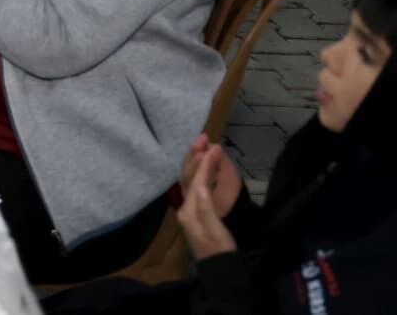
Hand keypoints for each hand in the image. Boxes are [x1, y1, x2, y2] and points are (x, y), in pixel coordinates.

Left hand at [178, 143, 240, 259]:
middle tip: (204, 137)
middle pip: (188, 176)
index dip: (205, 163)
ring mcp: (190, 210)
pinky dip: (199, 173)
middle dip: (195, 156)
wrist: (220, 270)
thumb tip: (201, 186)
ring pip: (189, 179)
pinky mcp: (196, 213)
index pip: (196, 180)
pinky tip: (204, 168)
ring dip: (195, 162)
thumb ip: (207, 209)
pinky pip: (195, 186)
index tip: (214, 146)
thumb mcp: (216, 231)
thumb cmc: (220, 251)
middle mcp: (186, 207)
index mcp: (190, 210)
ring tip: (203, 146)